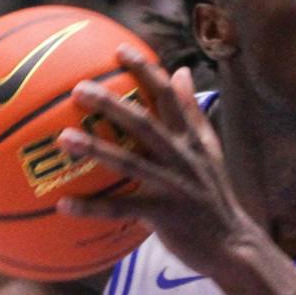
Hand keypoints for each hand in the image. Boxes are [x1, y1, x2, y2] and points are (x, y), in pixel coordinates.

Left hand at [55, 47, 258, 278]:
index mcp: (191, 140)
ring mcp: (174, 186)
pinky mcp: (164, 216)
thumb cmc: (214, 195)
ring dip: (97, 150)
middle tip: (78, 89)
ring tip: (64, 138)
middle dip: (112, 104)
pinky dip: (93, 208)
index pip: (169, 97)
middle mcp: (183, 157)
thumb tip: (181, 71)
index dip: (146, 71)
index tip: (120, 50)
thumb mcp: (210, 149)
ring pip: (131, 163)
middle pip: (144, 124)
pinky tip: (62, 204)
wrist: (233, 244)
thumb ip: (193, 112)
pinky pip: (122, 210)